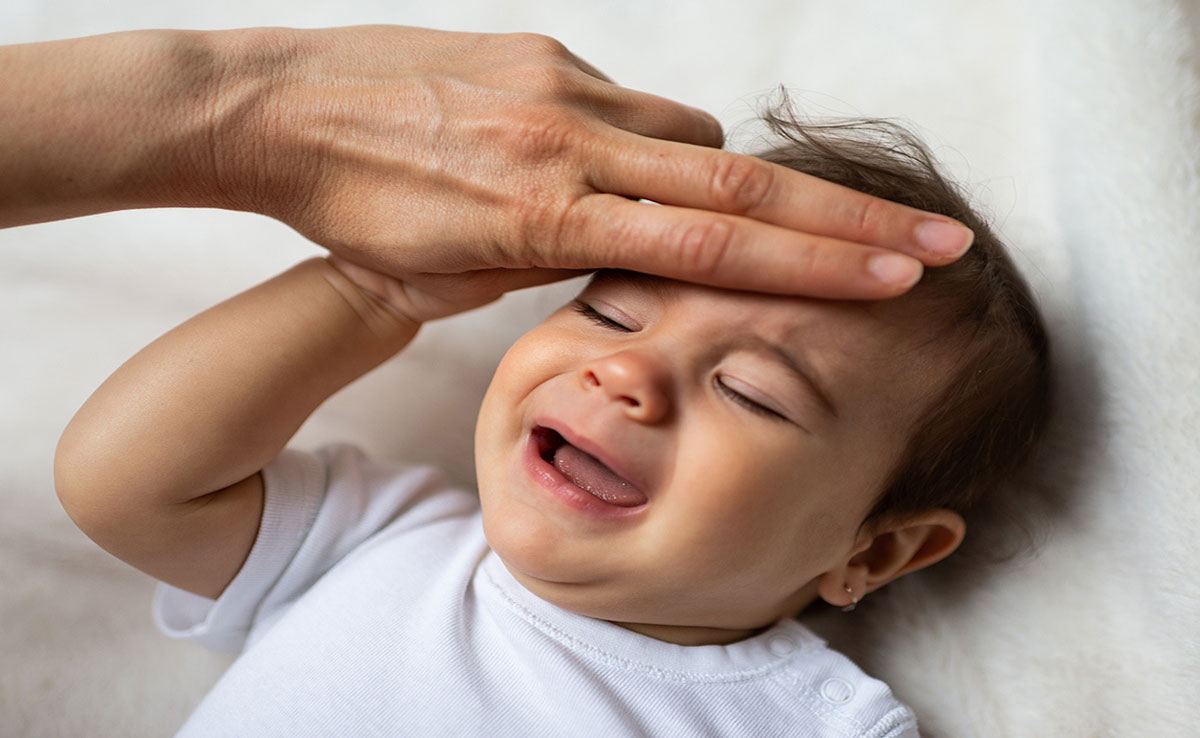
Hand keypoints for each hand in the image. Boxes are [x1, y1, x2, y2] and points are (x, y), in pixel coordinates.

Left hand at [205, 26, 970, 301]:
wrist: (278, 108)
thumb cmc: (354, 213)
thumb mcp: (444, 279)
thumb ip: (546, 272)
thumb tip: (621, 257)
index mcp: (541, 222)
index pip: (708, 250)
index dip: (813, 267)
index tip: (896, 277)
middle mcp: (569, 148)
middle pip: (740, 191)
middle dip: (848, 224)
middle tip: (939, 241)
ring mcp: (562, 91)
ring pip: (696, 142)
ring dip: (734, 187)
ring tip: (729, 224)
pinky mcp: (545, 56)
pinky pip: (637, 107)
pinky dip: (657, 147)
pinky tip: (623, 167)